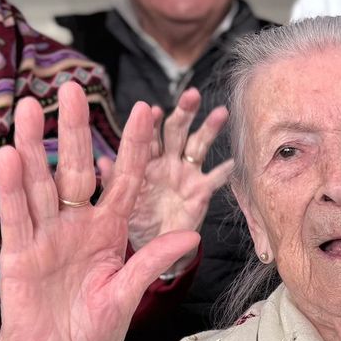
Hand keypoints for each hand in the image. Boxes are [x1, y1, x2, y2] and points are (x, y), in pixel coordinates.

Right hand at [0, 82, 200, 340]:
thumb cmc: (92, 330)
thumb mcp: (129, 294)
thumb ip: (153, 262)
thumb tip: (191, 236)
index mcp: (108, 232)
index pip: (125, 181)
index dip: (134, 147)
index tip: (146, 110)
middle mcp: (77, 226)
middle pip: (78, 169)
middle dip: (77, 129)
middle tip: (72, 87)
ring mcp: (46, 236)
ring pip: (41, 183)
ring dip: (36, 145)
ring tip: (33, 107)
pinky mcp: (20, 254)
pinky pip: (17, 216)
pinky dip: (13, 187)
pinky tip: (10, 156)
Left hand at [98, 87, 232, 260]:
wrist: (150, 245)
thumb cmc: (131, 219)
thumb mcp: (118, 201)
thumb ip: (113, 181)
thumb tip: (103, 162)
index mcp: (144, 160)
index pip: (149, 135)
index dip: (152, 122)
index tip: (153, 109)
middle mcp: (167, 162)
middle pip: (176, 131)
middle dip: (184, 112)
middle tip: (192, 95)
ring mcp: (186, 174)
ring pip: (198, 146)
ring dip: (209, 129)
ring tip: (221, 112)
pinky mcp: (201, 191)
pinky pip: (216, 179)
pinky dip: (226, 171)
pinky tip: (236, 160)